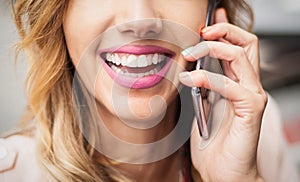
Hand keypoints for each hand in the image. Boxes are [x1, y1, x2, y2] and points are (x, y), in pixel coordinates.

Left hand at [179, 8, 266, 181]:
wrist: (224, 172)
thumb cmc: (214, 144)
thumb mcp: (204, 108)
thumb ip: (204, 88)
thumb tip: (193, 69)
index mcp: (237, 83)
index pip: (238, 46)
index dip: (225, 29)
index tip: (208, 21)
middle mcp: (248, 86)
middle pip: (247, 42)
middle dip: (223, 30)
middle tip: (200, 31)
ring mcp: (252, 96)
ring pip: (240, 56)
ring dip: (212, 48)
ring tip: (188, 54)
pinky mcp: (250, 110)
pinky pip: (230, 84)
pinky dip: (208, 77)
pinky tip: (190, 78)